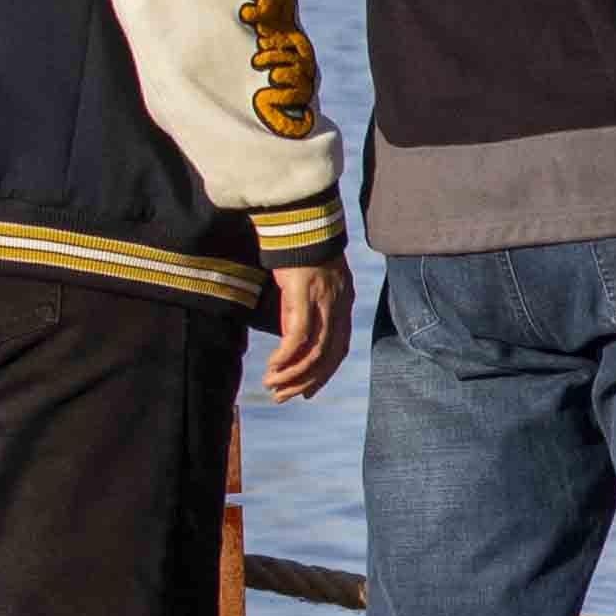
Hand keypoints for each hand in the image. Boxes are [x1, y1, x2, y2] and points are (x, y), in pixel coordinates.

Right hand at [262, 260, 349, 401]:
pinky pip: (299, 335)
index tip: (307, 392)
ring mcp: (324, 300)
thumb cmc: (300, 249)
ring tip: (272, 385)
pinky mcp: (304, 293)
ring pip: (315, 351)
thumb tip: (292, 337)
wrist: (300, 218)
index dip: (324, 373)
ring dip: (292, 374)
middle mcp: (339, 305)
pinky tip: (273, 366)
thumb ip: (306, 309)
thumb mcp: (308, 284)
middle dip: (306, 382)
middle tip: (282, 397)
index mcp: (343, 303)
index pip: (339, 349)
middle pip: (329, 356)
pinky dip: (286, 356)